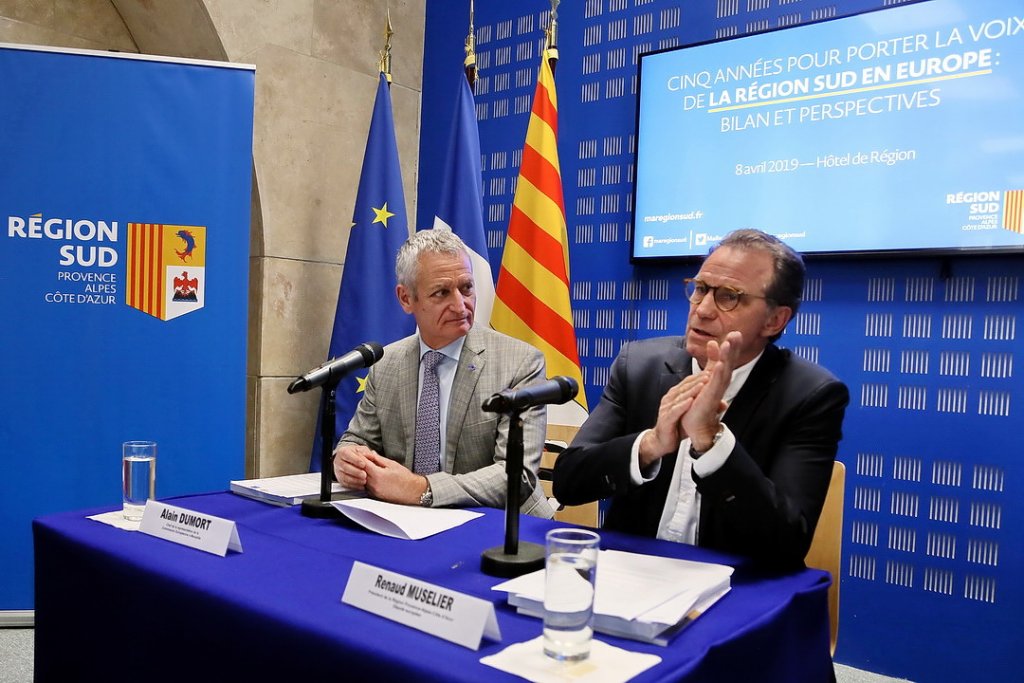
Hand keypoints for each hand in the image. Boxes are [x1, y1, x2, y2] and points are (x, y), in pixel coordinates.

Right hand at [333, 444, 375, 489]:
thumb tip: (371, 456)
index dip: (355, 460)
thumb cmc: (356, 454)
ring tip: (364, 481)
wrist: (349, 459)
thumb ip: (367, 452)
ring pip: (344, 477)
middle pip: (345, 467)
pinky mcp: (340, 479)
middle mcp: (339, 461)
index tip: (363, 464)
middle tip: (364, 474)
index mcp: (343, 451)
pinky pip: (345, 484)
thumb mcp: (362, 449)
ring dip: (355, 480)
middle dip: (356, 472)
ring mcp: (338, 471)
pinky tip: (361, 485)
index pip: (347, 455)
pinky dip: (354, 485)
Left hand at [361, 451, 428, 504]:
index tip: (360, 453)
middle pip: (360, 472)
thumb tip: (371, 453)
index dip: (361, 457)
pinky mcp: (375, 496)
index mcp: (378, 475)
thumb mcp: (392, 464)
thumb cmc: (405, 478)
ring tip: (367, 467)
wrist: (412, 491)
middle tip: (362, 458)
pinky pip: (366, 486)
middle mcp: (374, 484)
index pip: (364, 463)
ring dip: (362, 473)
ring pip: (361, 480)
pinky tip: (371, 476)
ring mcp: (374, 491)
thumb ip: (379, 459)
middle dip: (360, 464)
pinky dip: (366, 480)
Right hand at [638, 372, 707, 467]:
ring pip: (680, 397)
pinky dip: (683, 406)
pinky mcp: (666, 419)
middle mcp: (670, 399)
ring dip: (692, 390)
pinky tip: (690, 402)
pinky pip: (675, 411)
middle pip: (684, 387)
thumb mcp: (692, 414)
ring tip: (703, 385)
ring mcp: (667, 409)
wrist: (662, 440)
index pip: (687, 383)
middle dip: (697, 380)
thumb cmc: (676, 426)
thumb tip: (723, 404)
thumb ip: (707, 407)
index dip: (699, 377)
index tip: (711, 372)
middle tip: (709, 375)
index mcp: (675, 396)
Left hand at [682, 331, 740, 449]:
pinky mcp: (710, 398)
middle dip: (733, 349)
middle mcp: (720, 383)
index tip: (734, 333)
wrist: (697, 425)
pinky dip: (718, 374)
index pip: (727, 359)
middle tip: (736, 334)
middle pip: (729, 363)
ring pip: (724, 371)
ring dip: (727, 358)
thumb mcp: (706, 376)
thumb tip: (713, 342)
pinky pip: (716, 385)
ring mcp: (716, 391)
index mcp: (719, 378)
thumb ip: (711, 360)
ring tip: (728, 344)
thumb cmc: (701, 401)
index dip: (732, 347)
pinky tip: (721, 365)